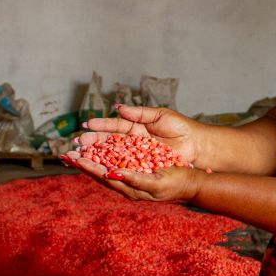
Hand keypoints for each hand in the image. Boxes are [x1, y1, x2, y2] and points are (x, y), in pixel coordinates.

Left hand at [65, 148, 199, 204]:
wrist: (191, 183)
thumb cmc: (176, 183)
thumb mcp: (156, 182)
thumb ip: (135, 179)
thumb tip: (113, 173)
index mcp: (129, 188)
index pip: (102, 176)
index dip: (87, 166)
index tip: (74, 157)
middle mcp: (127, 183)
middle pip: (99, 172)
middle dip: (84, 162)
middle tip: (66, 153)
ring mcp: (131, 176)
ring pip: (105, 166)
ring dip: (91, 158)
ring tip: (77, 150)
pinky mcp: (137, 169)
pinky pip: (116, 161)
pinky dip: (104, 155)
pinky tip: (99, 149)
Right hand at [73, 103, 200, 166]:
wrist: (197, 145)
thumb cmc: (181, 128)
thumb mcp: (160, 116)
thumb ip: (140, 113)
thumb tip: (119, 108)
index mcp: (136, 126)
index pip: (115, 125)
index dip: (101, 125)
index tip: (86, 125)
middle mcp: (133, 141)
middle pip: (109, 141)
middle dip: (93, 142)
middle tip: (78, 143)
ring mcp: (137, 154)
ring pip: (113, 155)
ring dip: (97, 156)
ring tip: (81, 156)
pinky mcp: (142, 166)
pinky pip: (125, 167)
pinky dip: (112, 167)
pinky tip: (99, 168)